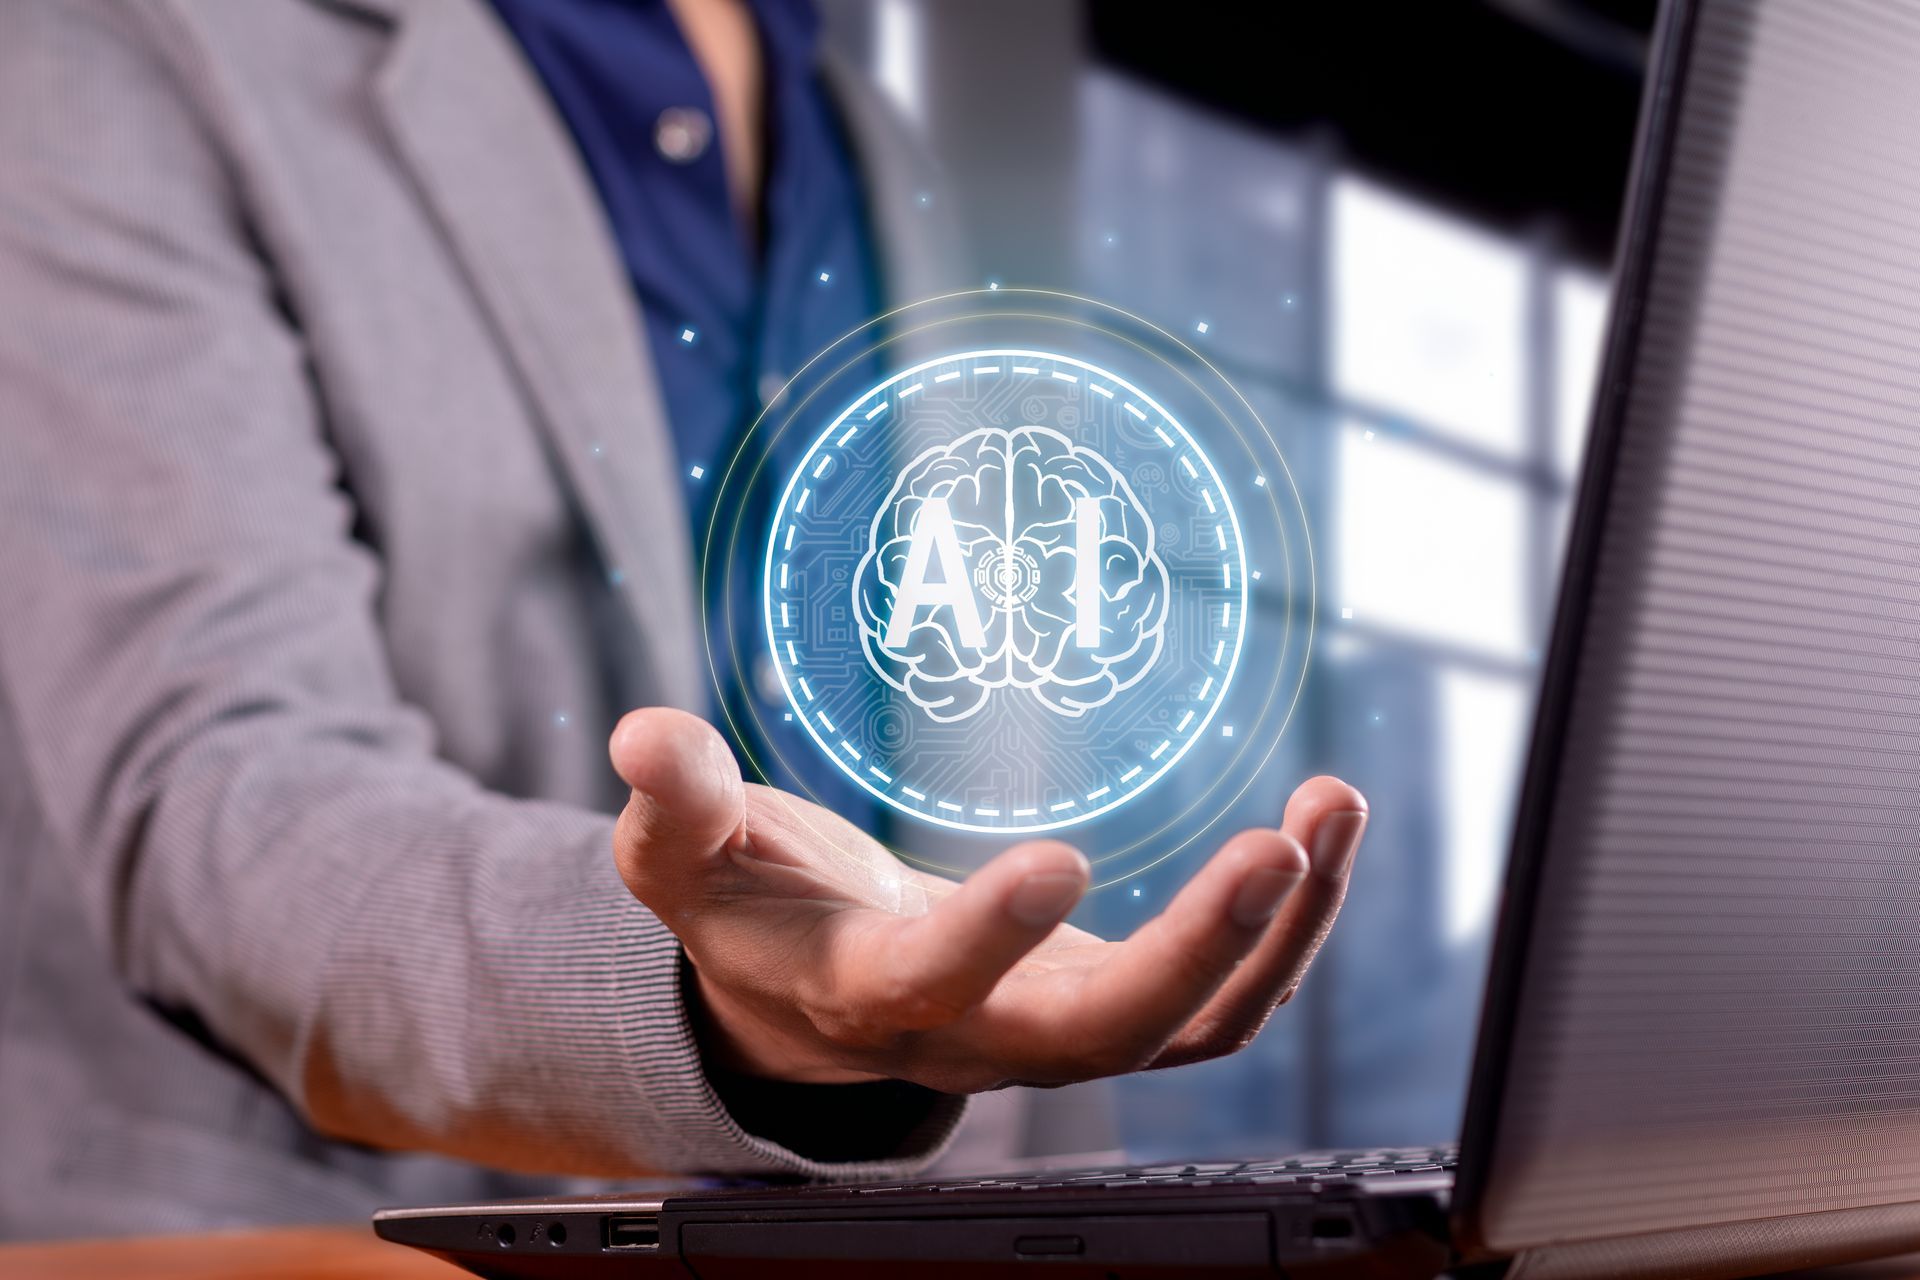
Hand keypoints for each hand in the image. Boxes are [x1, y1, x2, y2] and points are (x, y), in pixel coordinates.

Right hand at [609, 708, 1366, 1091]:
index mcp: (863, 997)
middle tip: (1277, 844)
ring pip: (1196, 1028)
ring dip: (1281, 932)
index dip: (992, 939)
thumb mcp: (683, 858)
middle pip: (1107, 1039)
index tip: (1060, 856)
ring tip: (1332, 808)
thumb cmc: (746, 911)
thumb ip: (673, 802)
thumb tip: (647, 736)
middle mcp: (976, 1035)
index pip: (932, 989)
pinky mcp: (1110, 997)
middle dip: (1200, 950)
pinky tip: (1321, 833)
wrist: (807, 990)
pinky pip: (1222, 995)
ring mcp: (1058, 1025)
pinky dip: (1283, 925)